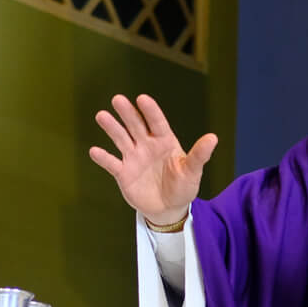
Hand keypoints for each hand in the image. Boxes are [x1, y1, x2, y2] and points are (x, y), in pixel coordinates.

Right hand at [88, 94, 218, 227]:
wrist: (169, 208)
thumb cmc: (183, 186)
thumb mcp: (193, 171)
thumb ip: (199, 155)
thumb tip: (213, 138)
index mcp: (164, 141)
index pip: (157, 122)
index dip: (150, 111)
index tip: (142, 99)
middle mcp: (146, 145)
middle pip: (135, 125)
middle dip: (127, 113)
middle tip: (118, 99)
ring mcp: (134, 158)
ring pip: (121, 139)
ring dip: (112, 128)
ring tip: (102, 116)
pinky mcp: (123, 173)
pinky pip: (112, 163)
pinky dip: (103, 158)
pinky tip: (94, 151)